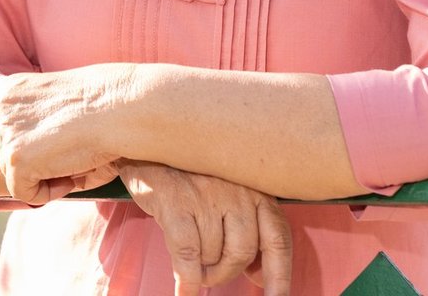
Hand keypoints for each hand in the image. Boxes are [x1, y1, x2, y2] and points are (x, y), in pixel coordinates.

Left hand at [0, 67, 127, 204]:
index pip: (4, 134)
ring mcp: (5, 134)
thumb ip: (36, 123)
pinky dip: (49, 193)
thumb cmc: (101, 104)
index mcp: (8, 90)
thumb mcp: (57, 104)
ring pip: (14, 175)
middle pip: (6, 156)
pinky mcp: (16, 160)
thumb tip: (32, 156)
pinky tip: (72, 176)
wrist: (119, 107)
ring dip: (44, 177)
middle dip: (37, 164)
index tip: (59, 148)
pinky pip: (24, 192)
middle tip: (70, 160)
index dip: (32, 148)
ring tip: (74, 164)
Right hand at [118, 160, 292, 295]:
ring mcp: (207, 193)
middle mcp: (236, 188)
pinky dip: (186, 280)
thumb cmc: (190, 177)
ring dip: (201, 269)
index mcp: (254, 188)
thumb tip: (261, 278)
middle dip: (225, 272)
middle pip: (243, 252)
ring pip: (213, 255)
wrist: (148, 145)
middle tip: (209, 272)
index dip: (280, 274)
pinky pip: (187, 255)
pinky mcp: (176, 200)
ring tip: (190, 260)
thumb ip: (248, 231)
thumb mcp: (227, 197)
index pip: (277, 237)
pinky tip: (184, 290)